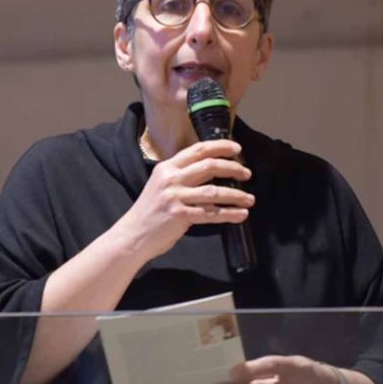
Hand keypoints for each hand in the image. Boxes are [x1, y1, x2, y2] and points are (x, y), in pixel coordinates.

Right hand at [115, 140, 252, 264]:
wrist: (132, 235)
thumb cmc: (149, 212)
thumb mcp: (161, 186)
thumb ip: (181, 177)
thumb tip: (211, 171)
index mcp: (166, 167)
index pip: (197, 150)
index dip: (220, 147)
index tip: (237, 149)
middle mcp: (170, 179)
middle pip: (209, 166)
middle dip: (232, 168)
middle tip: (247, 173)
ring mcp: (174, 197)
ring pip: (213, 192)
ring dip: (236, 195)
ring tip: (250, 199)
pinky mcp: (179, 215)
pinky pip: (210, 213)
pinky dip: (229, 214)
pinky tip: (241, 214)